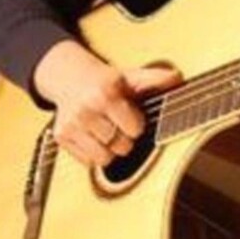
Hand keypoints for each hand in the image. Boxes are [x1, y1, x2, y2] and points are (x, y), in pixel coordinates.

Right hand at [32, 39, 181, 166]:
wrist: (70, 78)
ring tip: (108, 132)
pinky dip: (95, 154)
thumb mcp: (132, 76)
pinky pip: (88, 162)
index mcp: (106, 93)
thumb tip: (178, 78)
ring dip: (111, 149)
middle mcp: (86, 110)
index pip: (134, 128)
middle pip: (121, 146)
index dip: (137, 124)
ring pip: (104, 158)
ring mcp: (72, 125)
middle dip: (125, 137)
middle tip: (119, 124)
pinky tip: (95, 137)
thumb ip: (155, 79)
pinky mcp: (61, 137)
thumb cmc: (106, 82)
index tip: (132, 115)